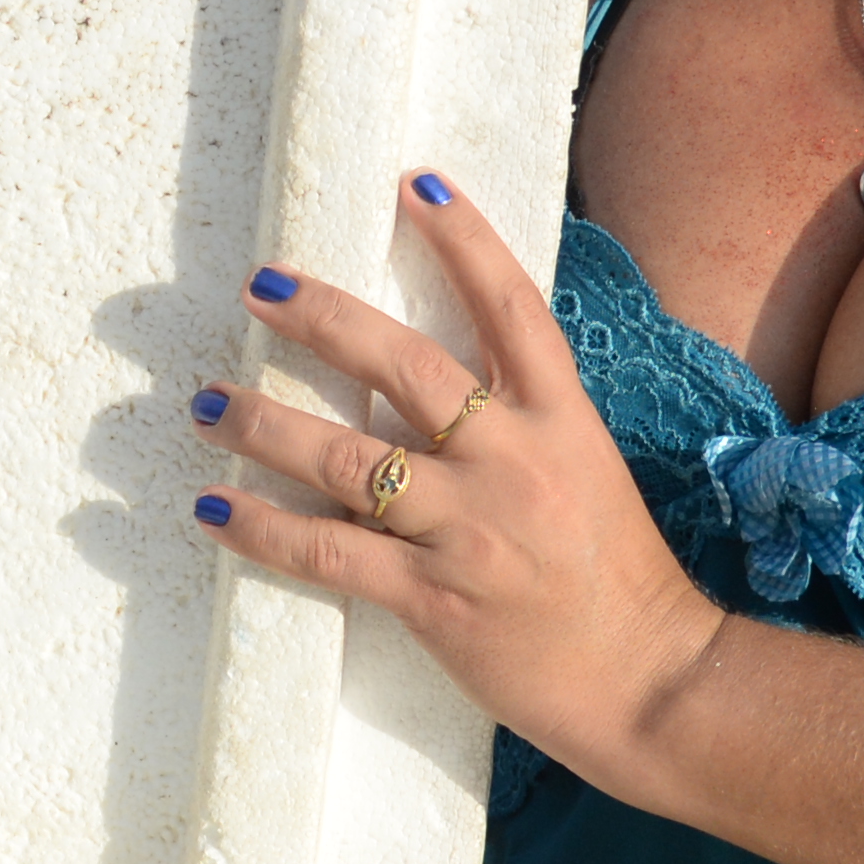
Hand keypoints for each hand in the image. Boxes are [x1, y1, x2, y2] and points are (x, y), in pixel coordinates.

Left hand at [186, 173, 725, 784]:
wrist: (655, 683)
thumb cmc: (620, 584)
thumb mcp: (588, 474)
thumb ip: (524, 427)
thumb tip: (438, 388)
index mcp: (563, 422)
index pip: (512, 306)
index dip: (463, 237)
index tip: (412, 180)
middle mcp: (515, 462)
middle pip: (407, 366)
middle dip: (324, 318)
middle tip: (258, 285)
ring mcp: (472, 531)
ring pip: (348, 460)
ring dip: (266, 425)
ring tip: (208, 403)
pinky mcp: (436, 598)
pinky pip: (330, 553)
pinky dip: (265, 529)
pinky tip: (215, 508)